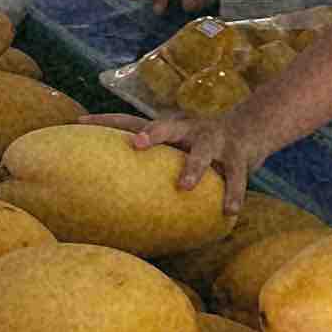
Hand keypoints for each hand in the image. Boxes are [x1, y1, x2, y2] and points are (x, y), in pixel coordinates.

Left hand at [112, 107, 264, 217]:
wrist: (252, 127)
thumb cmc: (203, 144)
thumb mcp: (177, 146)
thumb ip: (152, 163)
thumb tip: (111, 192)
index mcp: (169, 128)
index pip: (133, 120)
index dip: (107, 120)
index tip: (79, 120)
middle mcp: (189, 129)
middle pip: (168, 126)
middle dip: (153, 133)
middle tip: (136, 144)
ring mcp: (215, 139)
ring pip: (204, 150)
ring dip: (194, 167)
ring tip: (184, 186)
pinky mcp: (238, 155)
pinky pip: (235, 176)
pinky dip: (232, 193)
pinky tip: (228, 211)